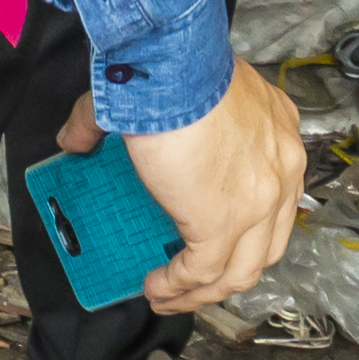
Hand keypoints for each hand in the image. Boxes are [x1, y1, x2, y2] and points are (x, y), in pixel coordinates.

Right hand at [117, 60, 306, 313]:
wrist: (172, 66)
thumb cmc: (172, 63)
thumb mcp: (165, 92)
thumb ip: (122, 118)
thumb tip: (75, 139)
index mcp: (279, 134)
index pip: (275, 200)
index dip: (247, 229)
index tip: (213, 240)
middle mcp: (283, 169)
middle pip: (266, 242)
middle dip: (228, 269)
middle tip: (192, 278)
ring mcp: (260, 200)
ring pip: (240, 270)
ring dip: (202, 292)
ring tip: (168, 296)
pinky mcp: (224, 222)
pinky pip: (202, 272)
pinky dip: (177, 288)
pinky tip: (155, 288)